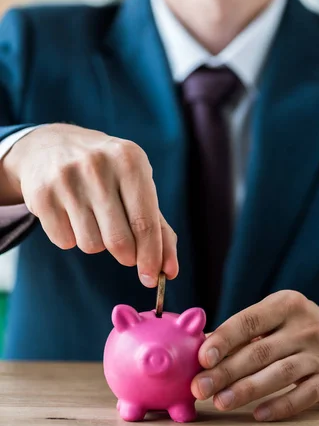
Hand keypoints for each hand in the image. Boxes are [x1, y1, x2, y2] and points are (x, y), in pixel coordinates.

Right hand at [2, 123, 177, 285]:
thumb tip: (170, 271)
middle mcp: (98, 165)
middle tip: (125, 252)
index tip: (152, 278)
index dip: (151, 256)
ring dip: (96, 243)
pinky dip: (71, 237)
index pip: (145, 222)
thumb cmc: (107, 174)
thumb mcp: (137, 187)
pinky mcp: (41, 194)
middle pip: (119, 241)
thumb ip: (158, 229)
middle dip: (127, 256)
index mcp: (130, 160)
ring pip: (91, 246)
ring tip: (93, 218)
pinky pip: (64, 242)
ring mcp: (66, 178)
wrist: (50, 147)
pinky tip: (69, 214)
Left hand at [192, 291, 318, 420]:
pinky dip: (279, 406)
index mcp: (285, 305)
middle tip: (200, 387)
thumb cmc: (299, 328)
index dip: (224, 340)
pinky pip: (303, 396)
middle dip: (226, 371)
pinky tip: (258, 414)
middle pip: (260, 351)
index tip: (202, 358)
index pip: (249, 321)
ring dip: (246, 390)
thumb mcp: (277, 316)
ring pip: (279, 374)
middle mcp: (304, 327)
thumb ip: (245, 331)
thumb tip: (201, 348)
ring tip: (220, 402)